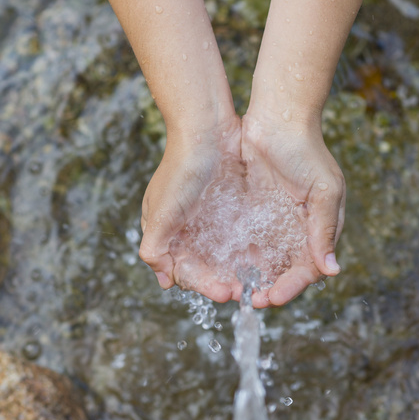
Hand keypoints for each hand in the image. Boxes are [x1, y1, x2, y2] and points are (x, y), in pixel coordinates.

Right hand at [138, 115, 245, 302]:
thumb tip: (163, 279)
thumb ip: (155, 247)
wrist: (206, 127)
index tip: (224, 293)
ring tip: (258, 281)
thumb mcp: (161, 212)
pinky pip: (240, 236)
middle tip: (245, 292)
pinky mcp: (230, 207)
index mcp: (165, 232)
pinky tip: (264, 259)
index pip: (184, 271)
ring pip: (224, 256)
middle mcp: (187, 229)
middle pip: (205, 268)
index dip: (203, 285)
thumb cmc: (180, 168)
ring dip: (238, 271)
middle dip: (223, 282)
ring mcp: (209, 218)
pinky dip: (249, 251)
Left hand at [240, 110, 344, 307]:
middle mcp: (298, 230)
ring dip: (253, 278)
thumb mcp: (323, 190)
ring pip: (265, 261)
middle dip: (269, 288)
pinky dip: (239, 258)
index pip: (308, 269)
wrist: (278, 116)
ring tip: (235, 290)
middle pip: (285, 271)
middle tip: (250, 300)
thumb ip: (324, 230)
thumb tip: (332, 270)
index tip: (271, 297)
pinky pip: (246, 242)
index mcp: (320, 229)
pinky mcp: (253, 212)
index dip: (291, 287)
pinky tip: (225, 268)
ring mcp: (274, 222)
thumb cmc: (307, 150)